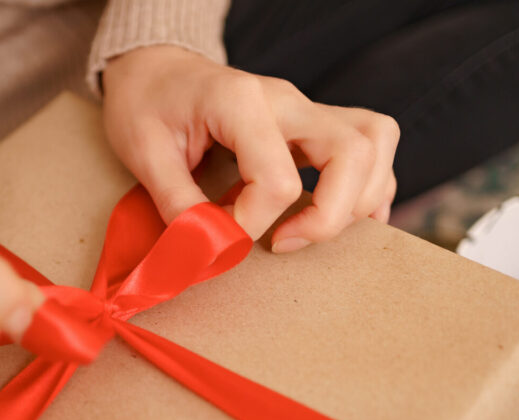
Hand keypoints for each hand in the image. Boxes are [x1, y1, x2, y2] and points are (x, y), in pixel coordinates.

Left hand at [102, 46, 398, 251]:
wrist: (154, 68)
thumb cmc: (147, 104)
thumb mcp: (143, 153)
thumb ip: (178, 204)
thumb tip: (211, 250)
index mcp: (240, 102)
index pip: (277, 180)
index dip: (252, 224)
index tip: (219, 234)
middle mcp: (287, 101)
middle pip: (352, 153)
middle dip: (329, 216)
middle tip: (283, 241)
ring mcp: (307, 109)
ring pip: (375, 143)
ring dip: (358, 199)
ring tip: (311, 228)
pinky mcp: (314, 123)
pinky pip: (371, 147)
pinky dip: (368, 187)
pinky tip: (340, 215)